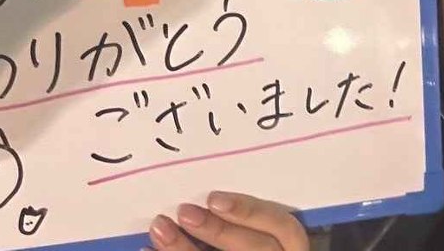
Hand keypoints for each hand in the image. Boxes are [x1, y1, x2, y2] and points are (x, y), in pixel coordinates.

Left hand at [147, 191, 309, 250]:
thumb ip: (238, 222)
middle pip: (257, 249)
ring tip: (159, 230)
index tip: (214, 198)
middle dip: (219, 231)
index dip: (251, 211)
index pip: (284, 229)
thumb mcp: (253, 233)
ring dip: (185, 250)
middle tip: (184, 212)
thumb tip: (200, 198)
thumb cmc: (242, 240)